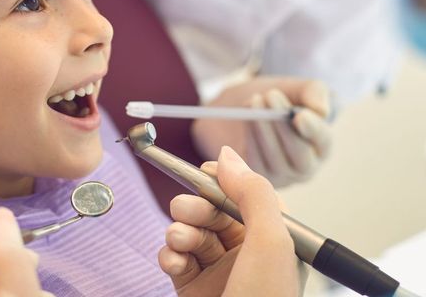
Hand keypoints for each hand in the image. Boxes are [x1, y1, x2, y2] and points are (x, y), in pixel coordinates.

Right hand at [158, 147, 305, 296]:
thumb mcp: (271, 244)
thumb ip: (253, 193)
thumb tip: (227, 156)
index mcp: (270, 238)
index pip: (242, 194)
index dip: (221, 181)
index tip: (203, 174)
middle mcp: (244, 252)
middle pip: (211, 209)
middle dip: (194, 206)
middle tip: (187, 212)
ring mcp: (217, 271)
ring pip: (190, 229)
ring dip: (179, 230)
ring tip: (180, 242)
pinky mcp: (192, 287)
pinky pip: (174, 256)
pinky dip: (169, 254)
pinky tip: (173, 261)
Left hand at [192, 77, 331, 186]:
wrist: (241, 108)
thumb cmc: (275, 98)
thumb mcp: (295, 87)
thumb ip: (313, 92)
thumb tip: (320, 110)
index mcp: (321, 145)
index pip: (323, 141)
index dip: (313, 130)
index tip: (300, 115)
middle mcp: (304, 167)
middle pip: (300, 157)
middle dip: (283, 127)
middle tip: (270, 95)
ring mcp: (280, 176)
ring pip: (275, 160)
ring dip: (263, 128)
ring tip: (255, 100)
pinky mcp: (256, 177)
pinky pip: (254, 164)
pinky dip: (250, 139)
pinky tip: (246, 117)